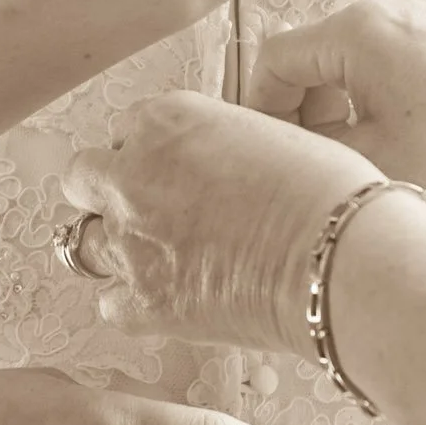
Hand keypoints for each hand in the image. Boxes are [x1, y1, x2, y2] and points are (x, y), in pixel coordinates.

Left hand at [65, 91, 376, 352]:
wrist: (342, 261)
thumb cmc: (330, 194)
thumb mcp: (269, 136)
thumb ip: (217, 146)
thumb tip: (210, 170)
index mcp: (168, 120)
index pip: (129, 129)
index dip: (151, 153)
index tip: (173, 170)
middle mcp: (135, 174)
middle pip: (83, 178)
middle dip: (108, 192)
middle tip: (149, 211)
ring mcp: (132, 241)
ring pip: (86, 243)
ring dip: (119, 249)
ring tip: (164, 261)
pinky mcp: (145, 301)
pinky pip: (112, 303)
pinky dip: (136, 304)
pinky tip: (173, 301)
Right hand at [248, 0, 425, 222]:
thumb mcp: (371, 163)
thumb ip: (308, 146)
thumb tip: (282, 142)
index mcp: (359, 27)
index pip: (277, 58)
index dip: (262, 110)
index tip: (273, 155)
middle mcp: (394, 2)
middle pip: (318, 53)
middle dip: (307, 109)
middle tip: (321, 165)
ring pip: (360, 57)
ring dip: (348, 105)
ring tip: (369, 160)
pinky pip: (401, 56)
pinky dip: (387, 94)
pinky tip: (413, 143)